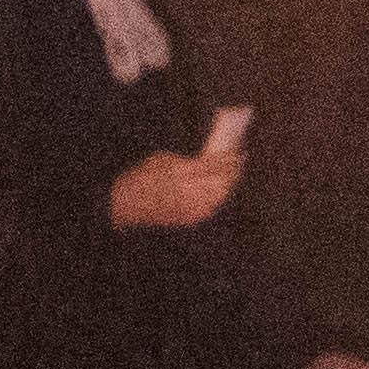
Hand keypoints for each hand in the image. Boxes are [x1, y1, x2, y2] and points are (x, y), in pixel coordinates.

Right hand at [105, 141, 240, 231]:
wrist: (127, 205)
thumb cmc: (141, 177)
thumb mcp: (163, 159)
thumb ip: (188, 160)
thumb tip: (208, 160)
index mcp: (181, 174)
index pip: (215, 165)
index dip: (230, 158)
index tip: (239, 150)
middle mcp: (191, 192)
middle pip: (223, 181)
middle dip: (234, 170)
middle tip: (241, 159)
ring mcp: (193, 208)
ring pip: (222, 195)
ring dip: (230, 183)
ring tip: (234, 172)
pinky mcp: (193, 219)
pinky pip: (214, 206)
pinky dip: (220, 195)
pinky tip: (222, 188)